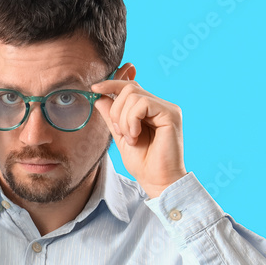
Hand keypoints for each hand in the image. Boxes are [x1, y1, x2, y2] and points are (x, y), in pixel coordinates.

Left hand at [89, 78, 186, 198]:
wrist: (156, 180)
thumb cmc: (143, 162)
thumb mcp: (120, 135)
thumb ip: (112, 116)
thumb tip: (99, 97)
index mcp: (150, 109)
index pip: (130, 86)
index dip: (111, 84)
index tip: (95, 88)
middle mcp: (160, 105)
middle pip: (129, 88)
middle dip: (116, 110)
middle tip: (120, 132)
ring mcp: (167, 108)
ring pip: (134, 95)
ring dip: (124, 119)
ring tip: (130, 138)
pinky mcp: (171, 114)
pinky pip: (143, 103)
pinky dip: (132, 120)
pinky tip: (135, 136)